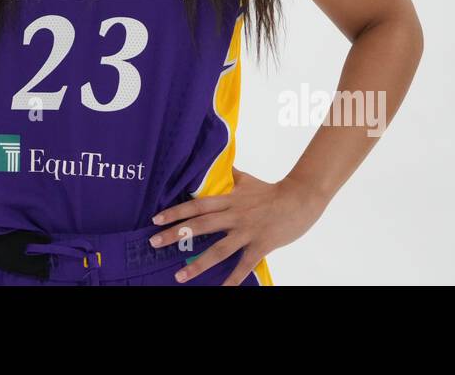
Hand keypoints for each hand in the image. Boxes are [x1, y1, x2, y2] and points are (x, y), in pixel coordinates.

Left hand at [148, 168, 326, 284]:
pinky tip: (222, 290)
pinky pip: (244, 265)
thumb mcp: (247, 180)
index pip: (197, 205)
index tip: (156, 219)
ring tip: (179, 277)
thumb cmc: (272, 190)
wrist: (300, 198)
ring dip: (197, 264)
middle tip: (153, 243)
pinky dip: (233, 279)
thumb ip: (230, 176)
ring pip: (219, 249)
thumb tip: (217, 165)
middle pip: (200, 225)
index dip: (176, 212)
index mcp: (229, 199)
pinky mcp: (261, 245)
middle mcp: (234, 214)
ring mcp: (247, 231)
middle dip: (175, 235)